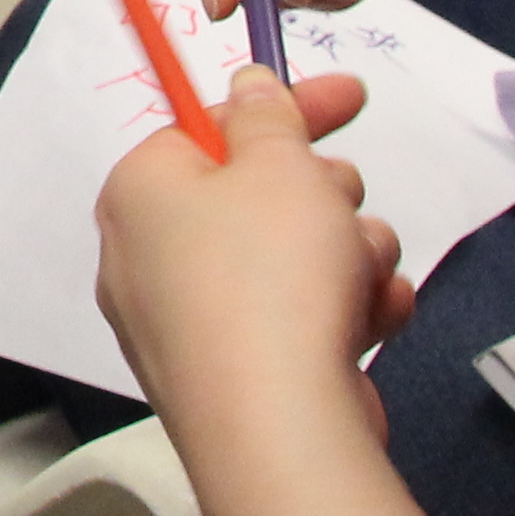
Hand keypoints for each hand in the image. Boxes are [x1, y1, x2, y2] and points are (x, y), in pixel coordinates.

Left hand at [94, 66, 408, 451]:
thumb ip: (269, 115)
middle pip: (256, 195)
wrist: (280, 429)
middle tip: (344, 204)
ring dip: (348, 255)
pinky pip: (297, 320)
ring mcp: (190, 325)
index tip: (352, 98)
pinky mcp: (236, 378)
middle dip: (324, 195)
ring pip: (293, 258)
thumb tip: (247, 87)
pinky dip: (342, 312)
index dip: (288, 107)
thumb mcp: (281, 165)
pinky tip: (374, 320)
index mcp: (140, 192)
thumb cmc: (273, 274)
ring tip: (365, 274)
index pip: (210, 125)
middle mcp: (149, 257)